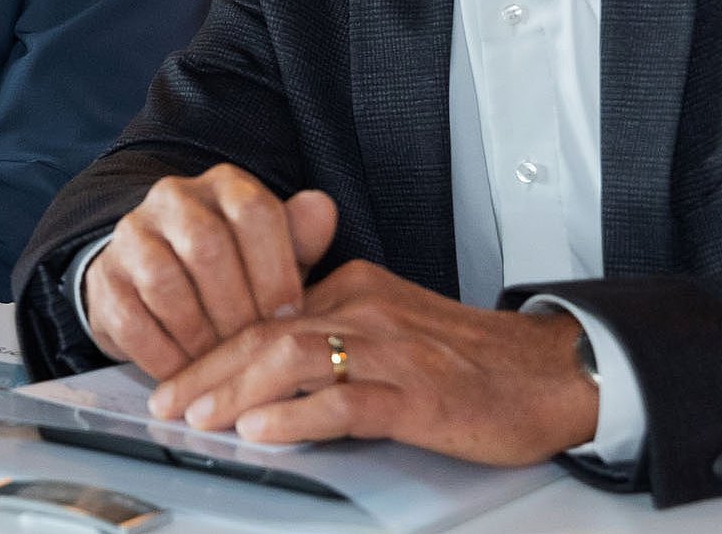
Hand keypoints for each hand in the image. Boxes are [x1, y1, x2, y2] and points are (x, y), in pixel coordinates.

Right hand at [85, 166, 337, 377]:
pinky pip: (130, 317)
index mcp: (223, 185)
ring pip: (163, 280)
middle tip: (255, 350)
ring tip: (221, 364)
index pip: (252, 210)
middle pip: (205, 245)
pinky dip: (162, 353)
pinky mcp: (104, 277)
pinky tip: (186, 373)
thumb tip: (322, 209)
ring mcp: (131, 234)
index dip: (275, 268)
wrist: (159, 285)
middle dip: (236, 307)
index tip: (290, 316)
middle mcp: (173, 198)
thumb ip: (302, 236)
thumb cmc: (236, 273)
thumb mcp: (276, 255)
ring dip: (198, 333)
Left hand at [145, 259, 600, 465]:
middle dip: (208, 372)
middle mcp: (367, 311)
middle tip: (168, 406)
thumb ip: (337, 336)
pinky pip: (345, 400)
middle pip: (266, 334)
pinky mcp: (420, 394)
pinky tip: (264, 431)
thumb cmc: (472, 362)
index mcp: (357, 290)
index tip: (176, 382)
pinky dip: (296, 416)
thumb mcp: (393, 330)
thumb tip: (269, 366)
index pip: (265, 316)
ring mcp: (394, 352)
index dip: (213, 351)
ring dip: (236, 390)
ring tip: (200, 419)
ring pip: (293, 358)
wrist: (553, 373)